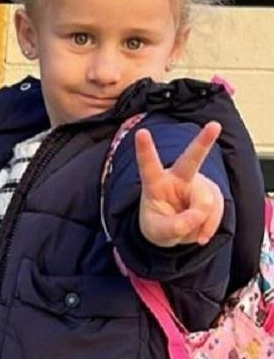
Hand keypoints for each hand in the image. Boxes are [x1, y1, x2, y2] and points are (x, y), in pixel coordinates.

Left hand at [135, 121, 224, 247]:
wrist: (172, 231)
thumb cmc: (158, 225)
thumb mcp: (158, 232)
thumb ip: (174, 226)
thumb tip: (197, 216)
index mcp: (155, 182)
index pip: (148, 165)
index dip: (145, 150)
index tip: (141, 132)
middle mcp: (178, 178)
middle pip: (192, 159)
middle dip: (204, 142)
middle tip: (215, 125)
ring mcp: (198, 184)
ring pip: (206, 202)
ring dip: (200, 223)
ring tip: (189, 232)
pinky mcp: (212, 194)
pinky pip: (217, 211)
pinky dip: (210, 226)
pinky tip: (200, 233)